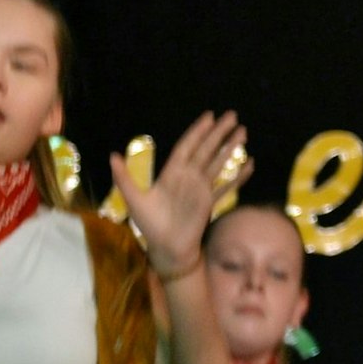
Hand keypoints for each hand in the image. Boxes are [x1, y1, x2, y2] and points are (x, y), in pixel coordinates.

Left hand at [111, 111, 250, 280]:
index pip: (187, 147)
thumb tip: (112, 156)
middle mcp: (189, 177)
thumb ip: (124, 178)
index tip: (209, 117)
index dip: (197, 132)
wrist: (166, 247)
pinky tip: (249, 165)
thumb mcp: (134, 199)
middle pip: (207, 150)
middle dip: (219, 133)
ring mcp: (202, 188)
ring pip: (219, 163)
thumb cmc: (149, 224)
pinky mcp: (211, 201)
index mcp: (172, 173)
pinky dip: (239, 176)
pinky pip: (228, 186)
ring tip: (243, 133)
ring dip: (230, 148)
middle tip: (232, 116)